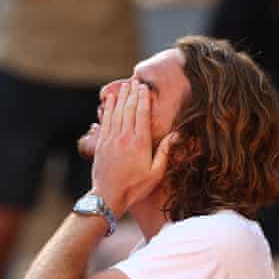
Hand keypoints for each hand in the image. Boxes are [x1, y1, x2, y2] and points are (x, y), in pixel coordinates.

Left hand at [91, 80, 177, 217]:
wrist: (108, 196)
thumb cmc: (135, 187)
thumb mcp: (156, 173)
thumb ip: (165, 152)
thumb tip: (177, 134)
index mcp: (141, 143)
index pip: (142, 114)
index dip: (143, 99)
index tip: (144, 88)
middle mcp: (125, 137)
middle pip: (129, 109)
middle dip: (132, 94)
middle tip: (135, 82)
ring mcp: (111, 139)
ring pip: (117, 112)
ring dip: (121, 97)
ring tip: (124, 86)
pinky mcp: (101, 144)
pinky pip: (105, 121)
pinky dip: (108, 108)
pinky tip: (109, 100)